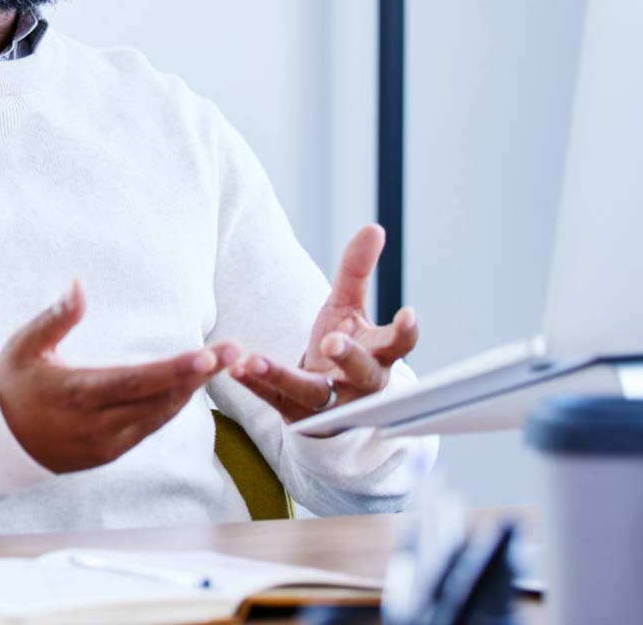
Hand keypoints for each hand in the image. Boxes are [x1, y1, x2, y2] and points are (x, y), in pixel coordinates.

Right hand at [0, 280, 237, 472]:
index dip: (175, 370)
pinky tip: (189, 384)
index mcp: (77, 394)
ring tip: (221, 361)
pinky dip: (172, 405)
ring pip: (159, 416)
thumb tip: (78, 285)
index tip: (207, 355)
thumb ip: (55, 317)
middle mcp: (96, 424)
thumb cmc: (9, 386)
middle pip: (160, 400)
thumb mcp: (23, 346)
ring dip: (192, 390)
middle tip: (235, 350)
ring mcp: (105, 443)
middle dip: (200, 375)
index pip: (137, 382)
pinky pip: (149, 427)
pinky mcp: (108, 452)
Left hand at [229, 224, 418, 423]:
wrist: (328, 404)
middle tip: (331, 342)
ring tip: (255, 359)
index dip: (405, 331)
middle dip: (349, 357)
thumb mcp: (348, 308)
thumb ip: (357, 271)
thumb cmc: (345, 346)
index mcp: (378, 355)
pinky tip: (235, 368)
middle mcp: (359, 384)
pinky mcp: (297, 416)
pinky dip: (255, 384)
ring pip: (310, 393)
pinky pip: (274, 399)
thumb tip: (374, 227)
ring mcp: (329, 405)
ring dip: (282, 375)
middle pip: (361, 372)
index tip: (407, 314)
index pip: (398, 344)